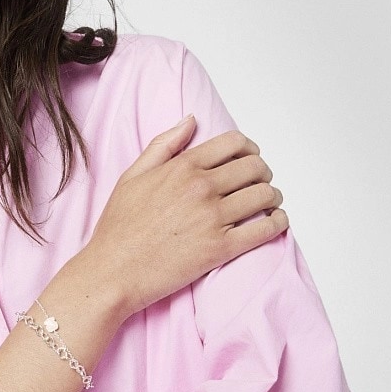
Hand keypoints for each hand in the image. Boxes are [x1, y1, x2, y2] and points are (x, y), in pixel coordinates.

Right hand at [78, 116, 287, 320]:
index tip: (250, 157)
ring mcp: (213, 218)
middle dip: (262, 173)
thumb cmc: (118, 227)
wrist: (113, 271)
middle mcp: (201, 187)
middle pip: (255, 167)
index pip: (234, 143)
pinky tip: (274, 223)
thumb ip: (163, 145)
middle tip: (259, 182)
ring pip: (265, 195)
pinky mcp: (221, 248)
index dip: (249, 148)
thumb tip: (190, 120)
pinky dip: (277, 223)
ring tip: (268, 203)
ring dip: (272, 197)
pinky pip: (266, 229)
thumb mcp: (132, 176)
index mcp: (182, 167)